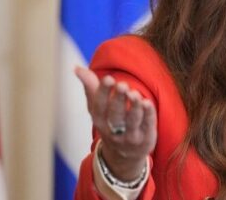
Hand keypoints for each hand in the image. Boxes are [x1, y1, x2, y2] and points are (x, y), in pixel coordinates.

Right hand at [75, 66, 156, 180]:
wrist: (123, 157)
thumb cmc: (109, 124)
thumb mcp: (97, 109)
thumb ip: (91, 88)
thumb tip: (77, 68)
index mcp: (99, 120)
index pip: (99, 106)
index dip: (103, 92)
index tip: (108, 78)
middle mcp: (113, 130)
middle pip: (115, 114)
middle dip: (118, 99)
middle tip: (122, 84)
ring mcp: (130, 136)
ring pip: (131, 121)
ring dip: (133, 107)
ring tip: (134, 93)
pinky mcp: (146, 138)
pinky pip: (147, 126)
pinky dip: (148, 115)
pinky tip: (148, 103)